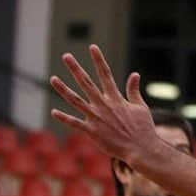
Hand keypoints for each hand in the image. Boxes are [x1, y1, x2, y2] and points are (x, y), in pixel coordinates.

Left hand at [49, 45, 156, 161]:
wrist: (140, 148)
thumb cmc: (143, 128)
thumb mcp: (140, 107)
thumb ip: (134, 90)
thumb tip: (135, 74)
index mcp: (116, 98)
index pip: (106, 73)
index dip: (98, 60)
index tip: (93, 47)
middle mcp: (104, 105)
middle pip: (86, 83)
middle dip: (76, 69)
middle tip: (66, 56)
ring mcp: (96, 118)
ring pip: (76, 100)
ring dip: (63, 89)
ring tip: (52, 78)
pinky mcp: (92, 132)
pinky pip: (75, 123)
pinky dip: (64, 118)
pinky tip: (53, 112)